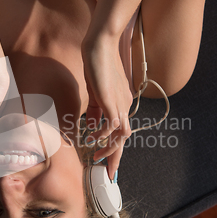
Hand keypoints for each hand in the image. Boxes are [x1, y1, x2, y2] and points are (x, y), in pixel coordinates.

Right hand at [81, 36, 132, 178]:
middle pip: (123, 138)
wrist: (100, 44)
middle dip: (115, 157)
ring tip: (97, 157)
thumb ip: (96, 110)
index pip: (119, 131)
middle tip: (108, 173)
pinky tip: (92, 139)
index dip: (114, 149)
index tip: (106, 163)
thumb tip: (92, 126)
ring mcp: (120, 104)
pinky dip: (103, 134)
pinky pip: (112, 124)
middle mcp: (124, 106)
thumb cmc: (97, 64)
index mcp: (121, 104)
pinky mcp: (112, 100)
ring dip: (110, 149)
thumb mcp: (96, 92)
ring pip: (122, 134)